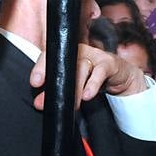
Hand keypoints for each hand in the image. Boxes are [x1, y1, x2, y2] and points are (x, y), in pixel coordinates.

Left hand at [28, 42, 147, 110]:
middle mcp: (80, 51)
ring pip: (81, 68)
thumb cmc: (92, 77)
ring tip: (72, 104)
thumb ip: (57, 91)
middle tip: (48, 99)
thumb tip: (39, 103)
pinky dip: (92, 84)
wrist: (120, 75)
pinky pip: (99, 72)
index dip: (41, 68)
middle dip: (56, 82)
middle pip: (65, 62)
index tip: (34, 83)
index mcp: (68, 53)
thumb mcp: (74, 83)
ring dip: (75, 88)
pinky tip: (88, 95)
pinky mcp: (109, 63)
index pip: (51, 56)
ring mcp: (95, 55)